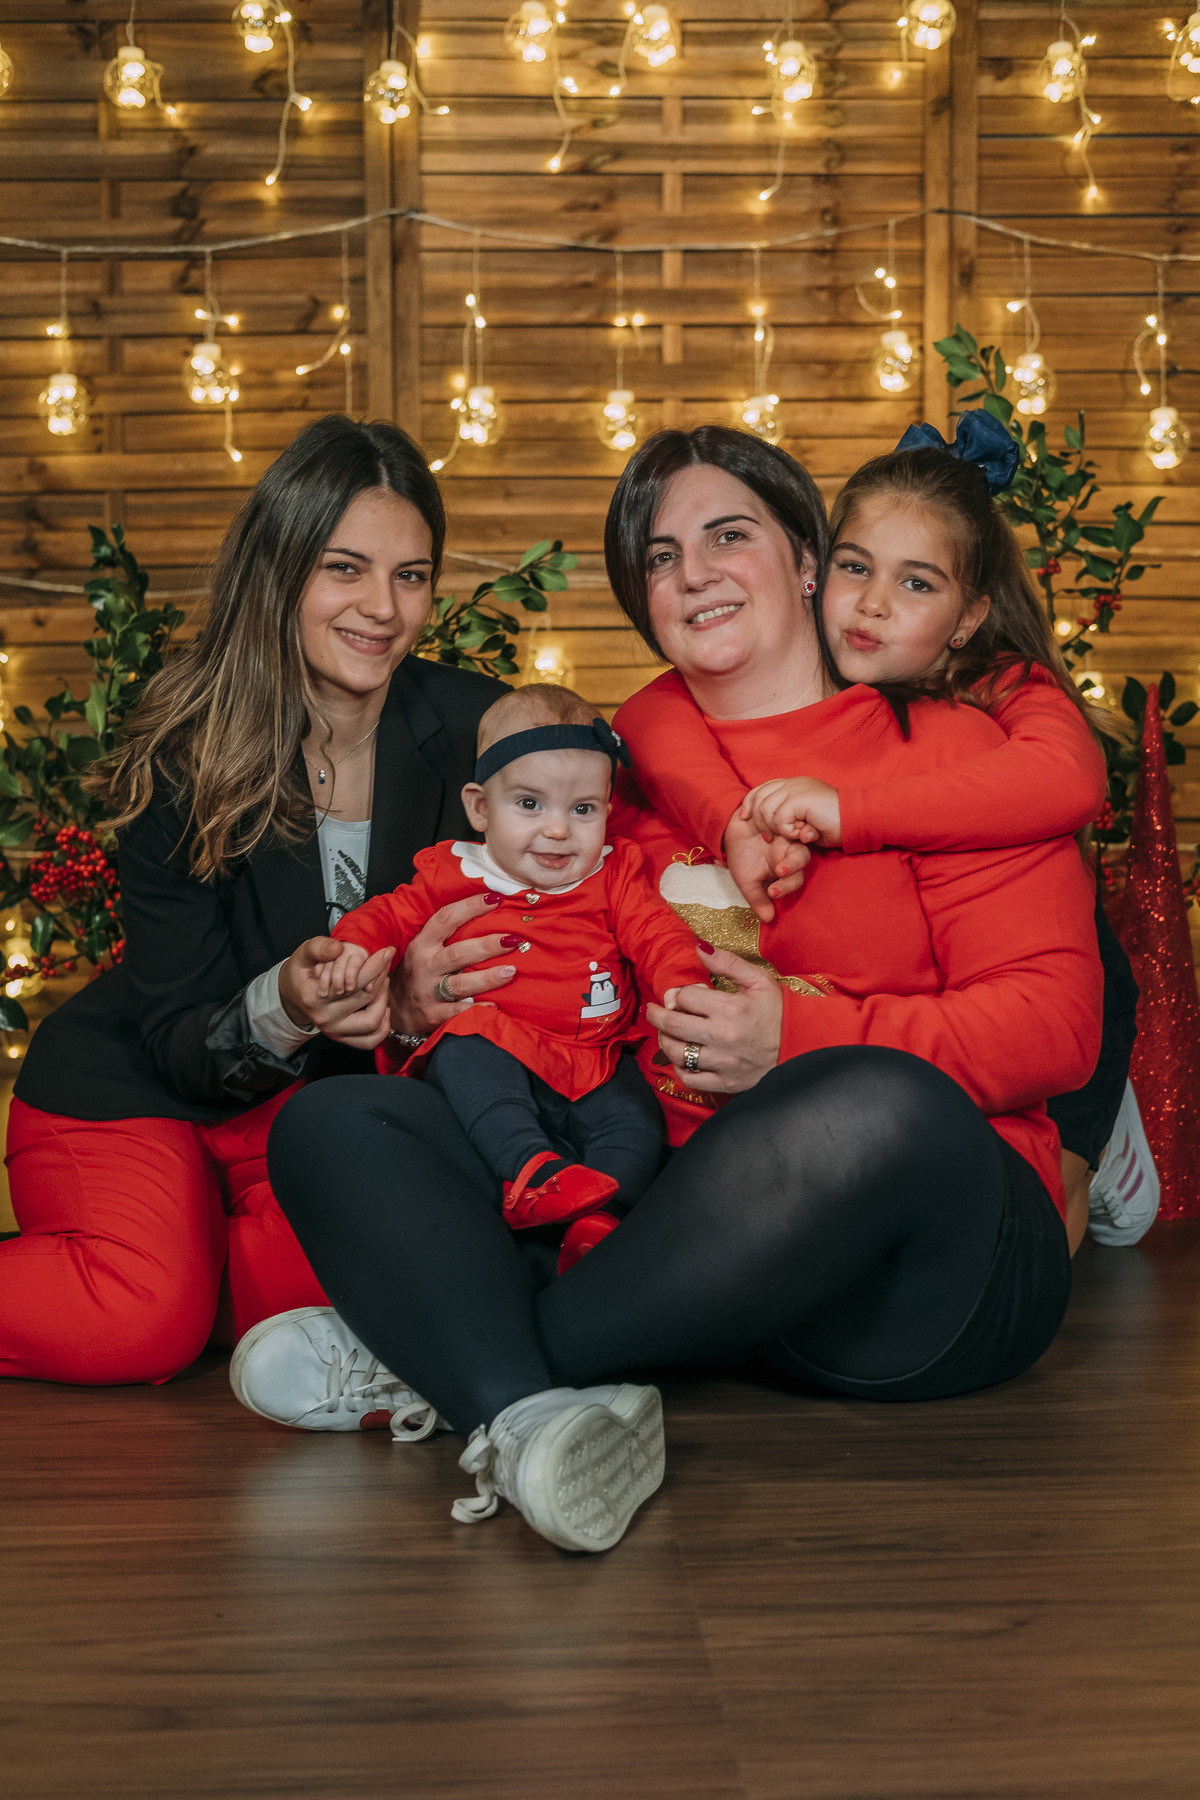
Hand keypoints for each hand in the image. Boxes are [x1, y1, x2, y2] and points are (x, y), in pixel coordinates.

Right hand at [278, 937, 396, 1051]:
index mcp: (315, 998)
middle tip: (385, 962)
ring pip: (372, 1023)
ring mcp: (334, 1032)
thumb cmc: (301, 972)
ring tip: (382, 983)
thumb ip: (319, 947)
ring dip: (383, 1002)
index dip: (375, 965)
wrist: (292, 995)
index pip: (354, 982)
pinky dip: (382, 1027)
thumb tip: (338, 948)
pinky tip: (383, 1008)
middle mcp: (326, 1018)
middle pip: (366, 999)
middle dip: (381, 977)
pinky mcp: (342, 1039)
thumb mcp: (303, 954)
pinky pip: (370, 1041)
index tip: (387, 951)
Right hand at [390, 892, 519, 1037]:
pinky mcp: (433, 1015)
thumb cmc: (418, 972)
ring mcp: (428, 992)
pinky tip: (495, 1005)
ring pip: (460, 984)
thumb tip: (488, 906)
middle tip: (513, 940)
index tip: (495, 899)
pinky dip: (477, 1009)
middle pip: (458, 954)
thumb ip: (447, 932)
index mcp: (422, 944)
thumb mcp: (423, 948)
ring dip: (487, 978)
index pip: (445, 919)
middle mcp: (424, 966)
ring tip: (511, 971)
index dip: (470, 907)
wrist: (393, 1009)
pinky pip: (457, 1012)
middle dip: (487, 946)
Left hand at [646, 943, 782, 1093]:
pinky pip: (690, 1079)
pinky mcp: (726, 1082)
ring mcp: (723, 1062)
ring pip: (677, 1052)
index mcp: (730, 1008)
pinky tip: (682, 1058)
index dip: (680, 994)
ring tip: (666, 1032)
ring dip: (665, 1040)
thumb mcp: (759, 980)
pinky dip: (680, 1069)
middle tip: (653, 1010)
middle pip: (673, 1024)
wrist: (802, 1044)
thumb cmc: (779, 1011)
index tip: (683, 996)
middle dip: (657, 1014)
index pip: (685, 998)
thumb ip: (727, 962)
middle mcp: (723, 1036)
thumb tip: (698, 946)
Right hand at [723, 810, 811, 923]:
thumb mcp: (747, 882)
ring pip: (797, 836)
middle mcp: (791, 851)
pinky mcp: (782, 817)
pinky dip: (783, 822)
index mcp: (786, 869)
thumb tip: (768, 919)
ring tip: (775, 846)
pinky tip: (771, 827)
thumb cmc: (741, 858)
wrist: (730, 831)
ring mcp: (788, 833)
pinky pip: (789, 819)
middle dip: (792, 865)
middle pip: (802, 858)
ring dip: (791, 839)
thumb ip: (758, 899)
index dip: (786, 887)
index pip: (795, 880)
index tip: (771, 892)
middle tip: (779, 870)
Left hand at [740, 777, 841, 846]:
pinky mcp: (800, 798)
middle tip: (769, 838)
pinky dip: (787, 831)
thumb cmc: (834, 824)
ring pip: (767, 809)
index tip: (745, 818)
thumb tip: (768, 831)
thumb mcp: (805, 821)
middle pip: (759, 798)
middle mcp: (793, 783)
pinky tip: (801, 834)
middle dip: (759, 821)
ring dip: (776, 828)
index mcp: (793, 784)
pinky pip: (779, 818)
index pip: (761, 789)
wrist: (855, 820)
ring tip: (792, 835)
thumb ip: (788, 819)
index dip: (749, 803)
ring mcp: (797, 788)